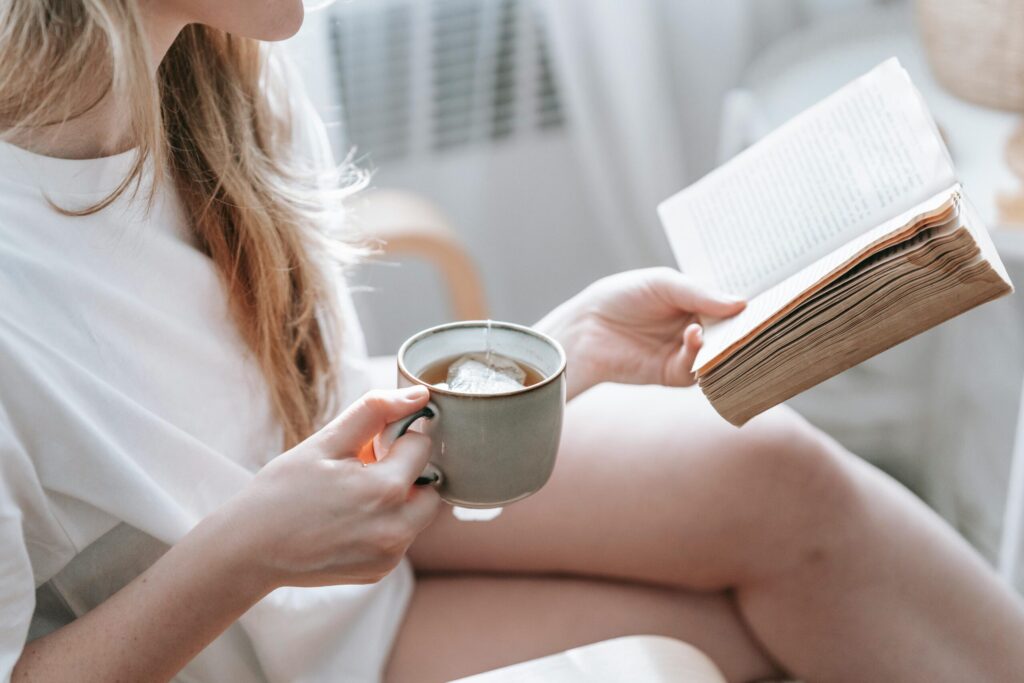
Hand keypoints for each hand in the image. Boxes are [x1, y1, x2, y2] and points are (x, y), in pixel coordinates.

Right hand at [212, 386, 441, 590]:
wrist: (249, 549)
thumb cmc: (282, 491)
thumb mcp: (326, 442)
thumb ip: (375, 412)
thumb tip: (419, 395)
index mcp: (385, 491)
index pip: (421, 447)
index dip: (397, 438)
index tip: (369, 445)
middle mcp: (395, 529)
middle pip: (430, 486)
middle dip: (406, 472)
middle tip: (364, 470)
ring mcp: (388, 556)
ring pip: (418, 514)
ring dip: (398, 499)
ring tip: (352, 496)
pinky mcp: (379, 571)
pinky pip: (400, 538)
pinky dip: (385, 524)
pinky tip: (348, 520)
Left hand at [537, 267, 744, 396]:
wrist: (585, 326)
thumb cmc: (622, 296)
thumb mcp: (663, 283)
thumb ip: (700, 294)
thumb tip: (741, 304)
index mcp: (698, 304)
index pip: (732, 307)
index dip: (749, 305)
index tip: (772, 301)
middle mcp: (697, 328)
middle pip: (731, 334)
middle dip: (745, 329)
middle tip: (762, 320)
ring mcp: (686, 353)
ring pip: (718, 356)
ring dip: (724, 345)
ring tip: (724, 328)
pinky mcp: (672, 374)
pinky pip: (696, 371)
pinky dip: (699, 355)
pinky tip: (694, 335)